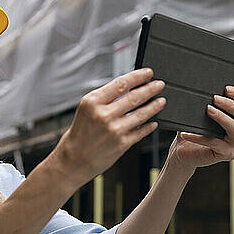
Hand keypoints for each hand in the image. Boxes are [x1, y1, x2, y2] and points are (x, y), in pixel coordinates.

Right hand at [55, 68, 165, 183]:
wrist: (72, 160)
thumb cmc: (78, 134)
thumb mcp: (86, 110)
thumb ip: (105, 99)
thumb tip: (129, 89)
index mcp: (92, 102)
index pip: (121, 83)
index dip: (138, 76)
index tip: (148, 72)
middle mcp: (103, 115)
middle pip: (134, 97)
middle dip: (150, 89)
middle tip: (160, 84)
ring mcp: (114, 130)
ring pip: (141, 114)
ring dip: (154, 106)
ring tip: (161, 101)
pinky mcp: (122, 144)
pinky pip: (141, 131)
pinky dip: (149, 125)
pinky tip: (153, 122)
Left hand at [167, 86, 233, 174]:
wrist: (183, 152)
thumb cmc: (192, 130)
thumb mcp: (197, 114)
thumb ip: (202, 102)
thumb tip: (198, 89)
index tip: (226, 88)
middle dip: (230, 104)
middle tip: (215, 98)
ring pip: (233, 127)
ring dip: (221, 117)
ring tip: (207, 109)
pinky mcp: (226, 154)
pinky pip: (214, 143)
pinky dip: (199, 137)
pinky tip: (186, 133)